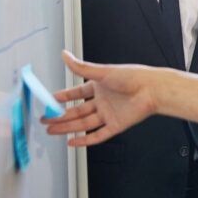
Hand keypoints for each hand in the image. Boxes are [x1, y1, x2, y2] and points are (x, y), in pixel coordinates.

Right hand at [41, 51, 160, 146]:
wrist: (152, 90)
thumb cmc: (132, 77)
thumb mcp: (102, 72)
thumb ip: (81, 68)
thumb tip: (65, 55)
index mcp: (99, 86)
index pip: (75, 93)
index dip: (62, 97)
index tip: (48, 100)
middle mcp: (102, 101)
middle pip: (76, 111)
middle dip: (60, 116)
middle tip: (45, 120)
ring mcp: (108, 114)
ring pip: (83, 124)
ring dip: (67, 128)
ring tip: (52, 131)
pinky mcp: (116, 125)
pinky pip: (97, 135)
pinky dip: (84, 140)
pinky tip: (72, 142)